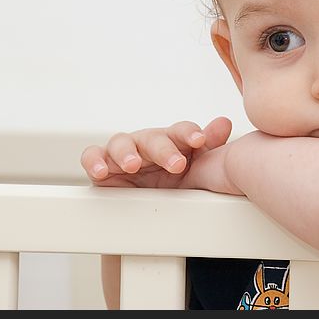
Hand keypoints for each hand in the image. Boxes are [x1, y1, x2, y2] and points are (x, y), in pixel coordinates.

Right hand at [80, 116, 231, 187]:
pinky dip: (94, 161)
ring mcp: (124, 150)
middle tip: (175, 164)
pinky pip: (93, 157)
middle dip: (163, 150)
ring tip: (133, 165)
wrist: (149, 195)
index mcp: (172, 139)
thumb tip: (224, 123)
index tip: (200, 140)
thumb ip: (210, 143)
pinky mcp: (102, 163)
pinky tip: (101, 171)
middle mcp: (147, 141)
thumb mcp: (196, 161)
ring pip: (121, 143)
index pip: (181, 130)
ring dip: (127, 153)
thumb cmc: (173, 173)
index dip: (190, 133)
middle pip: (153, 138)